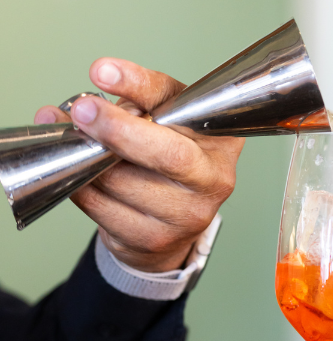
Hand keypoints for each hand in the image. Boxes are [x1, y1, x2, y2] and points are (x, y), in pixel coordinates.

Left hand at [34, 59, 244, 271]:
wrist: (175, 221)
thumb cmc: (171, 159)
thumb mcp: (168, 119)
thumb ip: (142, 99)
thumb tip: (97, 88)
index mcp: (222, 141)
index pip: (182, 106)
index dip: (140, 86)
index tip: (103, 72)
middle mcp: (214, 179)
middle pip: (166, 154)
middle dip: (118, 131)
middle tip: (82, 112)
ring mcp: (189, 215)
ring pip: (122, 181)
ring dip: (87, 159)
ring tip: (74, 142)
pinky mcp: (157, 239)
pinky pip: (103, 208)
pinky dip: (82, 187)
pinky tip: (81, 175)